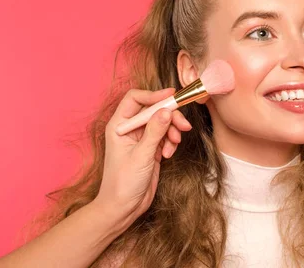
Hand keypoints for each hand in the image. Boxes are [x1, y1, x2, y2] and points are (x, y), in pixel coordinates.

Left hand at [94, 88, 191, 221]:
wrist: (122, 208)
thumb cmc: (123, 182)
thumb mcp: (141, 155)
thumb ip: (155, 132)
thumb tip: (167, 111)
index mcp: (119, 125)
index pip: (136, 99)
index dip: (154, 95)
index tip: (172, 96)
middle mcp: (130, 129)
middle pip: (153, 110)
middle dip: (170, 116)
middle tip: (184, 125)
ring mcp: (141, 139)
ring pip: (162, 123)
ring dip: (172, 131)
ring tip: (173, 146)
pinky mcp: (151, 148)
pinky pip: (165, 136)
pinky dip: (170, 143)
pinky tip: (168, 155)